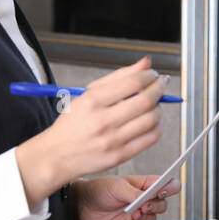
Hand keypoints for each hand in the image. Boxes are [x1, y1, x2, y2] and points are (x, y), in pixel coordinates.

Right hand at [17, 57, 167, 207]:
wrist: (57, 155)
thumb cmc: (72, 124)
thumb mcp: (88, 94)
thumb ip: (119, 77)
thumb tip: (145, 63)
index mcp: (92, 101)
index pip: (132, 82)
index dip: (149, 75)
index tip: (153, 74)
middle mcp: (102, 121)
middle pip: (146, 100)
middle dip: (160, 88)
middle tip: (161, 84)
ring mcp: (112, 140)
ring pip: (152, 119)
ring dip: (159, 108)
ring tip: (154, 104)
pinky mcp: (120, 156)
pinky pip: (150, 138)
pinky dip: (157, 127)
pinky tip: (151, 121)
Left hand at [72, 174, 181, 219]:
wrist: (84, 206)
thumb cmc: (100, 190)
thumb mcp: (117, 187)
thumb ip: (135, 193)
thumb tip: (147, 199)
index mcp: (146, 184)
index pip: (168, 184)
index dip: (170, 188)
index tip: (161, 191)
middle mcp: (146, 199)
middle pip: (163, 203)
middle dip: (156, 205)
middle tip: (144, 206)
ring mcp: (140, 213)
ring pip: (154, 217)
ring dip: (144, 216)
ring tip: (132, 214)